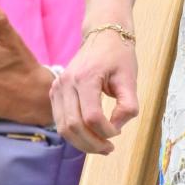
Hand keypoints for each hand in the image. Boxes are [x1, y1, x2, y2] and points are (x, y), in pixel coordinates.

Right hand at [50, 30, 138, 154]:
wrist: (103, 35)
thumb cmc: (118, 55)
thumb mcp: (130, 78)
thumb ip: (128, 105)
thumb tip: (116, 128)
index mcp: (86, 77)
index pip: (91, 117)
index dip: (105, 132)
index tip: (117, 134)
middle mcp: (66, 82)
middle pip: (74, 126)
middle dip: (92, 143)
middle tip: (109, 149)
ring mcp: (57, 87)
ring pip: (63, 127)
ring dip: (81, 143)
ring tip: (100, 146)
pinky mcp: (54, 91)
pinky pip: (60, 121)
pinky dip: (73, 134)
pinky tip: (89, 137)